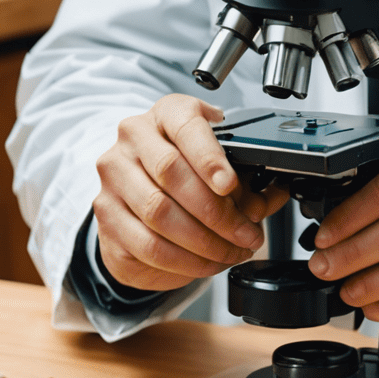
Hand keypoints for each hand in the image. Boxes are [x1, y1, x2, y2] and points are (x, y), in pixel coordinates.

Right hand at [93, 94, 288, 292]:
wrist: (139, 187)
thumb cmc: (186, 167)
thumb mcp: (220, 162)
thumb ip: (249, 179)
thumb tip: (272, 197)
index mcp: (165, 114)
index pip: (186, 126)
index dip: (209, 157)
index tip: (229, 185)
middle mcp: (132, 141)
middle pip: (171, 174)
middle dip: (217, 212)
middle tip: (246, 234)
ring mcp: (113, 179)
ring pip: (157, 214)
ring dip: (203, 242)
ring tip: (231, 251)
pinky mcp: (106, 217)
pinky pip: (145, 246)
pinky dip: (182, 261)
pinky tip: (205, 263)